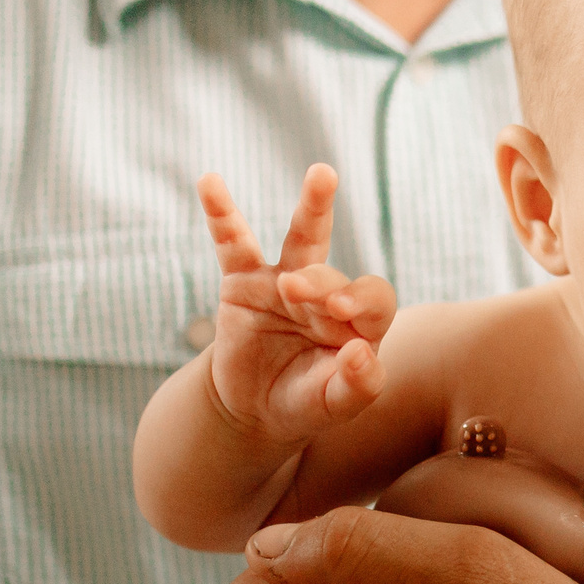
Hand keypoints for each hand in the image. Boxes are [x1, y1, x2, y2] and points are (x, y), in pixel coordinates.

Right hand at [198, 165, 395, 448]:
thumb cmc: (305, 402)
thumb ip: (357, 386)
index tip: (339, 314)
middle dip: (322, 283)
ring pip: (303, 240)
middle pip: (333, 275)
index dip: (361, 302)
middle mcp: (327, 294)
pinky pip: (234, 244)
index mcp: (358, 322)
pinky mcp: (244, 281)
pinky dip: (222, 215)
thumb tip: (362, 353)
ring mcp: (286, 281)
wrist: (255, 407)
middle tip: (300, 291)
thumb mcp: (333, 405)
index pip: (373, 301)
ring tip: (323, 175)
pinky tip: (210, 182)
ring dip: (314, 209)